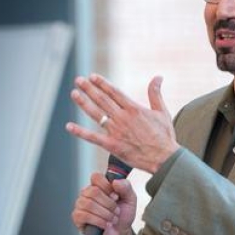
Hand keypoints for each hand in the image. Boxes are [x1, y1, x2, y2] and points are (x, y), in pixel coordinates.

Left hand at [65, 74, 179, 174]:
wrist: (164, 158)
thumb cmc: (165, 136)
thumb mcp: (162, 111)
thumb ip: (156, 93)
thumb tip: (158, 76)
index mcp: (134, 108)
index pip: (114, 92)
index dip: (102, 83)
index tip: (92, 76)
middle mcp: (123, 117)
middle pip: (102, 100)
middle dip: (89, 89)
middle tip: (78, 80)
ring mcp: (116, 131)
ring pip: (96, 114)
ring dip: (84, 103)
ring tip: (74, 93)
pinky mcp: (112, 145)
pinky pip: (93, 137)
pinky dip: (80, 132)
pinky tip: (69, 126)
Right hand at [71, 172, 137, 234]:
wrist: (119, 234)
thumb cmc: (122, 215)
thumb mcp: (130, 199)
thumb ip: (126, 187)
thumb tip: (116, 181)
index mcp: (99, 186)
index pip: (96, 177)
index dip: (107, 186)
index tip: (116, 196)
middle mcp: (87, 193)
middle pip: (93, 191)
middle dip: (109, 204)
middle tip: (116, 211)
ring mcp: (81, 204)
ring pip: (89, 204)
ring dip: (105, 214)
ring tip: (112, 219)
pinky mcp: (77, 217)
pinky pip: (84, 215)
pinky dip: (98, 221)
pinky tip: (105, 225)